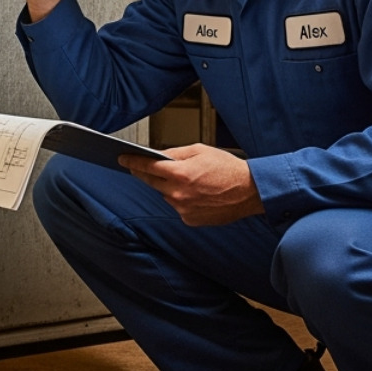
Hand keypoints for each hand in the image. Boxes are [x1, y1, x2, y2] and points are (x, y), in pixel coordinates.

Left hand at [117, 144, 264, 225]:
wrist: (249, 191)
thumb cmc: (228, 168)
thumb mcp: (200, 151)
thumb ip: (175, 153)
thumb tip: (158, 155)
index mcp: (180, 173)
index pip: (147, 166)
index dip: (132, 161)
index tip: (122, 158)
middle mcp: (178, 194)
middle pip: (152, 182)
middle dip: (144, 173)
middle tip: (137, 166)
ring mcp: (183, 209)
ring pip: (165, 195)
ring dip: (167, 187)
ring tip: (183, 179)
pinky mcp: (190, 219)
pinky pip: (178, 206)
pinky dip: (180, 199)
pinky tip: (194, 193)